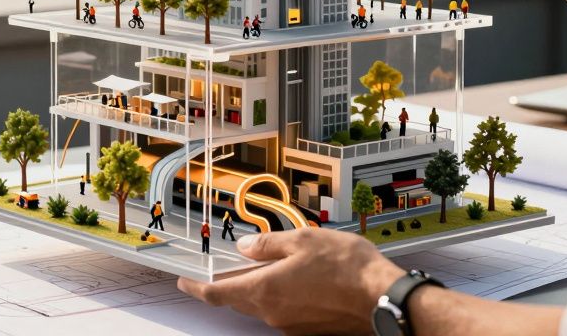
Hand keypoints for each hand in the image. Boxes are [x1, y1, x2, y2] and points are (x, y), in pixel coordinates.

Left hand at [178, 227, 402, 334]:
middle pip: (239, 300)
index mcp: (265, 289)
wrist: (382, 298)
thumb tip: (245, 247)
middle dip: (228, 284)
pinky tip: (292, 280)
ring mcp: (291, 324)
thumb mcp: (303, 240)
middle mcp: (273, 313)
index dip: (197, 287)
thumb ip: (268, 244)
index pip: (218, 293)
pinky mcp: (308, 329)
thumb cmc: (346, 267)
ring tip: (263, 267)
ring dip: (257, 288)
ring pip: (262, 306)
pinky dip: (279, 296)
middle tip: (222, 268)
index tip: (184, 281)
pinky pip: (283, 311)